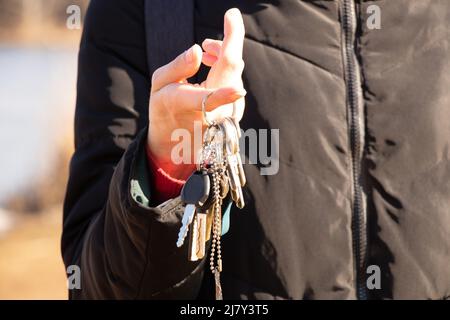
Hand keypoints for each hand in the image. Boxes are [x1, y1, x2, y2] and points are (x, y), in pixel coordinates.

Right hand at [147, 8, 245, 179]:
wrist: (176, 138)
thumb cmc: (164, 109)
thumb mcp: (159, 86)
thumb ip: (177, 67)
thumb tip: (197, 50)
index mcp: (191, 106)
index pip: (209, 100)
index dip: (223, 95)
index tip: (238, 91)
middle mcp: (213, 112)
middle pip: (231, 70)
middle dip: (228, 42)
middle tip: (210, 38)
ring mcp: (227, 113)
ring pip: (235, 73)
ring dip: (223, 55)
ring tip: (205, 53)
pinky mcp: (235, 111)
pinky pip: (237, 81)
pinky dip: (226, 67)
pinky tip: (212, 64)